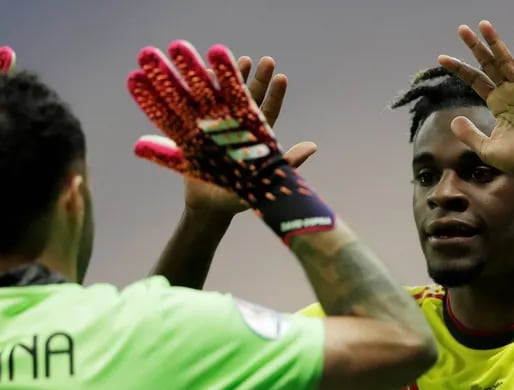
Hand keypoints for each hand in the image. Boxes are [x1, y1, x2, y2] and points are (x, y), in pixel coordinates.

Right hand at [183, 56, 316, 217]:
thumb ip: (286, 163)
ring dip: (234, 79)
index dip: (275, 95)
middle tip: (267, 60)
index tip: (282, 77)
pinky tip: (208, 71)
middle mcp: (239, 130)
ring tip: (242, 59)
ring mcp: (219, 128)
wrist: (206, 207)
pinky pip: (202, 106)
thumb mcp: (261, 182)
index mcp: (255, 141)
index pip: (269, 113)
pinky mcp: (200, 131)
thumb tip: (313, 146)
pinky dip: (205, 89)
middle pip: (251, 100)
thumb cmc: (236, 200)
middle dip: (259, 80)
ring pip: (227, 98)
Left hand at [438, 21, 513, 176]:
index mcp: (497, 102)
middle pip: (488, 64)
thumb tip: (454, 121)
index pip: (475, 80)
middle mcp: (508, 92)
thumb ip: (470, 135)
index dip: (459, 68)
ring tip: (484, 25)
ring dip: (495, 43)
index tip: (441, 57)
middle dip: (475, 47)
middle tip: (462, 29)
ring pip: (506, 61)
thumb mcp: (486, 149)